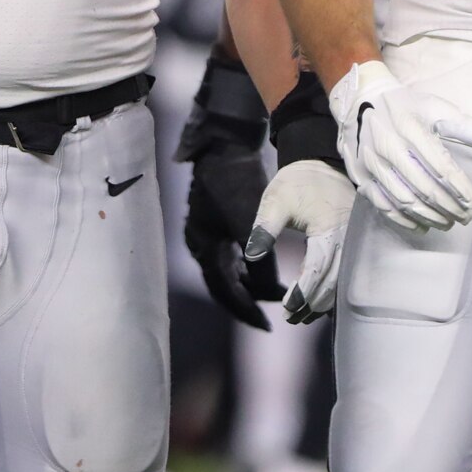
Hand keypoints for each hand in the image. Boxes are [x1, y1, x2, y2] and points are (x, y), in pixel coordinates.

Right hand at [175, 59, 282, 328]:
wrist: (226, 145)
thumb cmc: (237, 182)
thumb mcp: (252, 224)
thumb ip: (261, 261)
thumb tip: (273, 294)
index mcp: (204, 246)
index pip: (224, 291)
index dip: (245, 310)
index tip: (266, 325)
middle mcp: (199, 244)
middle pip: (221, 285)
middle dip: (243, 303)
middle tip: (265, 322)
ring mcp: (204, 233)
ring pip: (224, 272)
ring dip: (244, 287)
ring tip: (267, 299)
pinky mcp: (212, 222)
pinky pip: (226, 257)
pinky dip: (242, 269)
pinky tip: (258, 271)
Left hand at [245, 160, 354, 323]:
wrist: (321, 162)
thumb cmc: (297, 182)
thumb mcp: (275, 201)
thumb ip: (264, 229)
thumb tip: (251, 256)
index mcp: (328, 229)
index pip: (317, 269)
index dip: (304, 292)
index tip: (289, 307)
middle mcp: (346, 238)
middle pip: (333, 282)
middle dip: (312, 304)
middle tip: (291, 318)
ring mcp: (354, 241)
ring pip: (342, 280)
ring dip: (324, 301)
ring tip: (302, 316)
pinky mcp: (354, 242)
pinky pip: (347, 272)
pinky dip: (334, 288)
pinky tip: (320, 301)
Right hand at [329, 61, 471, 232]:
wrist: (359, 100)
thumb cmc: (404, 105)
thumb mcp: (434, 106)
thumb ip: (465, 125)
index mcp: (410, 127)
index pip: (440, 166)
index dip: (459, 188)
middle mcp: (389, 146)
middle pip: (424, 187)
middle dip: (449, 207)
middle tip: (465, 218)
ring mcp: (372, 163)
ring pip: (404, 199)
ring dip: (429, 216)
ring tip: (447, 223)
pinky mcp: (360, 174)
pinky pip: (382, 204)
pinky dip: (403, 219)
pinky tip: (420, 225)